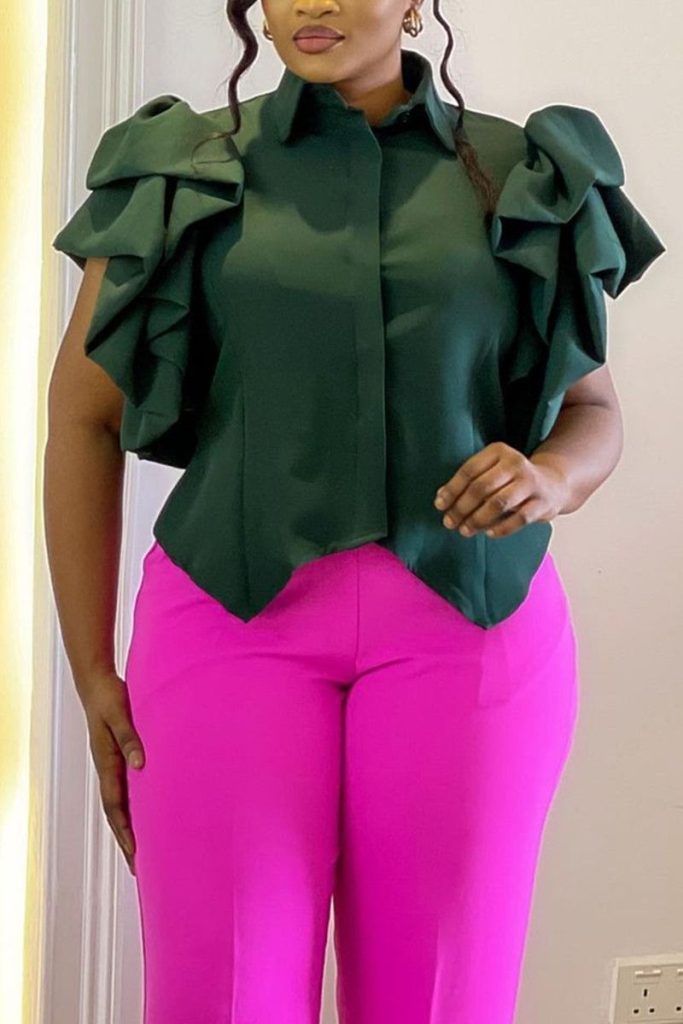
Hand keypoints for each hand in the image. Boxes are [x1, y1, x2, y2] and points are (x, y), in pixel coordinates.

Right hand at [81, 670, 145, 875]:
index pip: (115, 805)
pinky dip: (132, 806)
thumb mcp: (120, 715)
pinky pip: (125, 788)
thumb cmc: (109, 697)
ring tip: (141, 850)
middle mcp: (108, 768)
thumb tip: (139, 765)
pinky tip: (145, 812)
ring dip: (128, 826)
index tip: (136, 851)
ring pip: (119, 803)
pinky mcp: (118, 756)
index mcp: (107, 762)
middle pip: (116, 812)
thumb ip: (130, 737)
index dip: (125, 829)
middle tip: (138, 867)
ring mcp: (112, 764)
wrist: (97, 683)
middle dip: (126, 839)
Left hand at [433, 442, 569, 538]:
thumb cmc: (511, 479)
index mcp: (498, 451)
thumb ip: (468, 482)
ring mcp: (530, 483)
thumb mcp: (491, 471)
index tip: (440, 505)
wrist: (552, 484)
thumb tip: (441, 498)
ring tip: (464, 530)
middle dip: (462, 507)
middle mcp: (515, 463)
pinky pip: (519, 519)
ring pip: (498, 504)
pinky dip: (501, 528)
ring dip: (477, 520)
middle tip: (449, 522)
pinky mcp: (542, 503)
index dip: (452, 489)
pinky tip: (488, 533)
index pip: (469, 470)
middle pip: (481, 487)